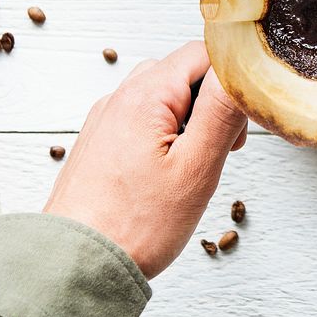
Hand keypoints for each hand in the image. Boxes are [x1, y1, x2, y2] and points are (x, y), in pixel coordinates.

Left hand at [43, 41, 247, 278]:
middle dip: (211, 102)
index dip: (232, 80)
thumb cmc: (135, 225)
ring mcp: (105, 120)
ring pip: (162, 98)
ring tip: (192, 168)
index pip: (202, 53)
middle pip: (182, 73)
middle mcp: (119, 98)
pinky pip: (140, 121)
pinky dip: (163, 136)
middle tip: (222, 150)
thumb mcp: (195, 168)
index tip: (242, 121)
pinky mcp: (99, 143)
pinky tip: (165, 175)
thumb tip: (240, 70)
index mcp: (144, 95)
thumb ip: (220, 112)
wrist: (75, 263)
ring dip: (188, 121)